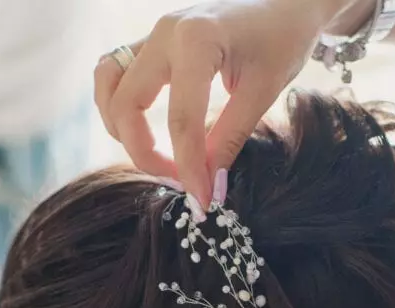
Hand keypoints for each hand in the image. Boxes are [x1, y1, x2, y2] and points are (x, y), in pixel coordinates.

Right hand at [94, 0, 355, 205]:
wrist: (286, 2)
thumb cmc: (282, 39)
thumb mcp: (263, 92)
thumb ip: (229, 139)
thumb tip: (207, 187)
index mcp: (196, 40)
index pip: (181, 120)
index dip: (188, 168)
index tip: (202, 201)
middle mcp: (164, 32)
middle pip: (127, 106)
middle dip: (145, 153)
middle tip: (178, 180)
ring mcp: (152, 34)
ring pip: (109, 86)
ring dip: (121, 128)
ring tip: (155, 155)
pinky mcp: (149, 42)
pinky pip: (113, 73)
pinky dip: (118, 104)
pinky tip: (142, 129)